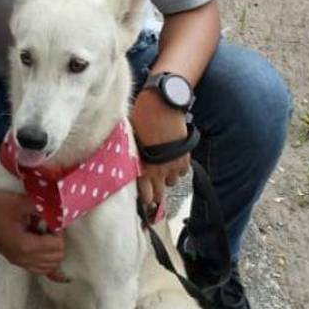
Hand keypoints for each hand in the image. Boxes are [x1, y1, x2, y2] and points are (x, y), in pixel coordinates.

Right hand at [0, 191, 65, 277]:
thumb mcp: (21, 202)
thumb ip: (43, 208)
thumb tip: (60, 213)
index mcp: (25, 246)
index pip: (57, 246)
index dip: (58, 232)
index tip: (49, 221)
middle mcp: (23, 259)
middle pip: (56, 258)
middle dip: (57, 242)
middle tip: (48, 227)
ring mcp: (19, 262)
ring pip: (49, 266)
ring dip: (53, 252)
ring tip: (44, 236)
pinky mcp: (16, 261)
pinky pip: (39, 271)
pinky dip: (49, 267)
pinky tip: (58, 270)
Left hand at [130, 87, 190, 213]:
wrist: (161, 105)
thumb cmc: (140, 119)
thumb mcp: (130, 139)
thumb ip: (131, 157)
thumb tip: (123, 165)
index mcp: (142, 167)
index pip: (145, 195)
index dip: (145, 200)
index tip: (144, 203)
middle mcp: (158, 170)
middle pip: (159, 194)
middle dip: (155, 195)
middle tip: (153, 195)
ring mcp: (173, 164)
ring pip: (171, 182)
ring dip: (166, 179)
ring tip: (161, 172)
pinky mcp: (185, 156)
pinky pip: (183, 172)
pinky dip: (178, 169)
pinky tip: (172, 162)